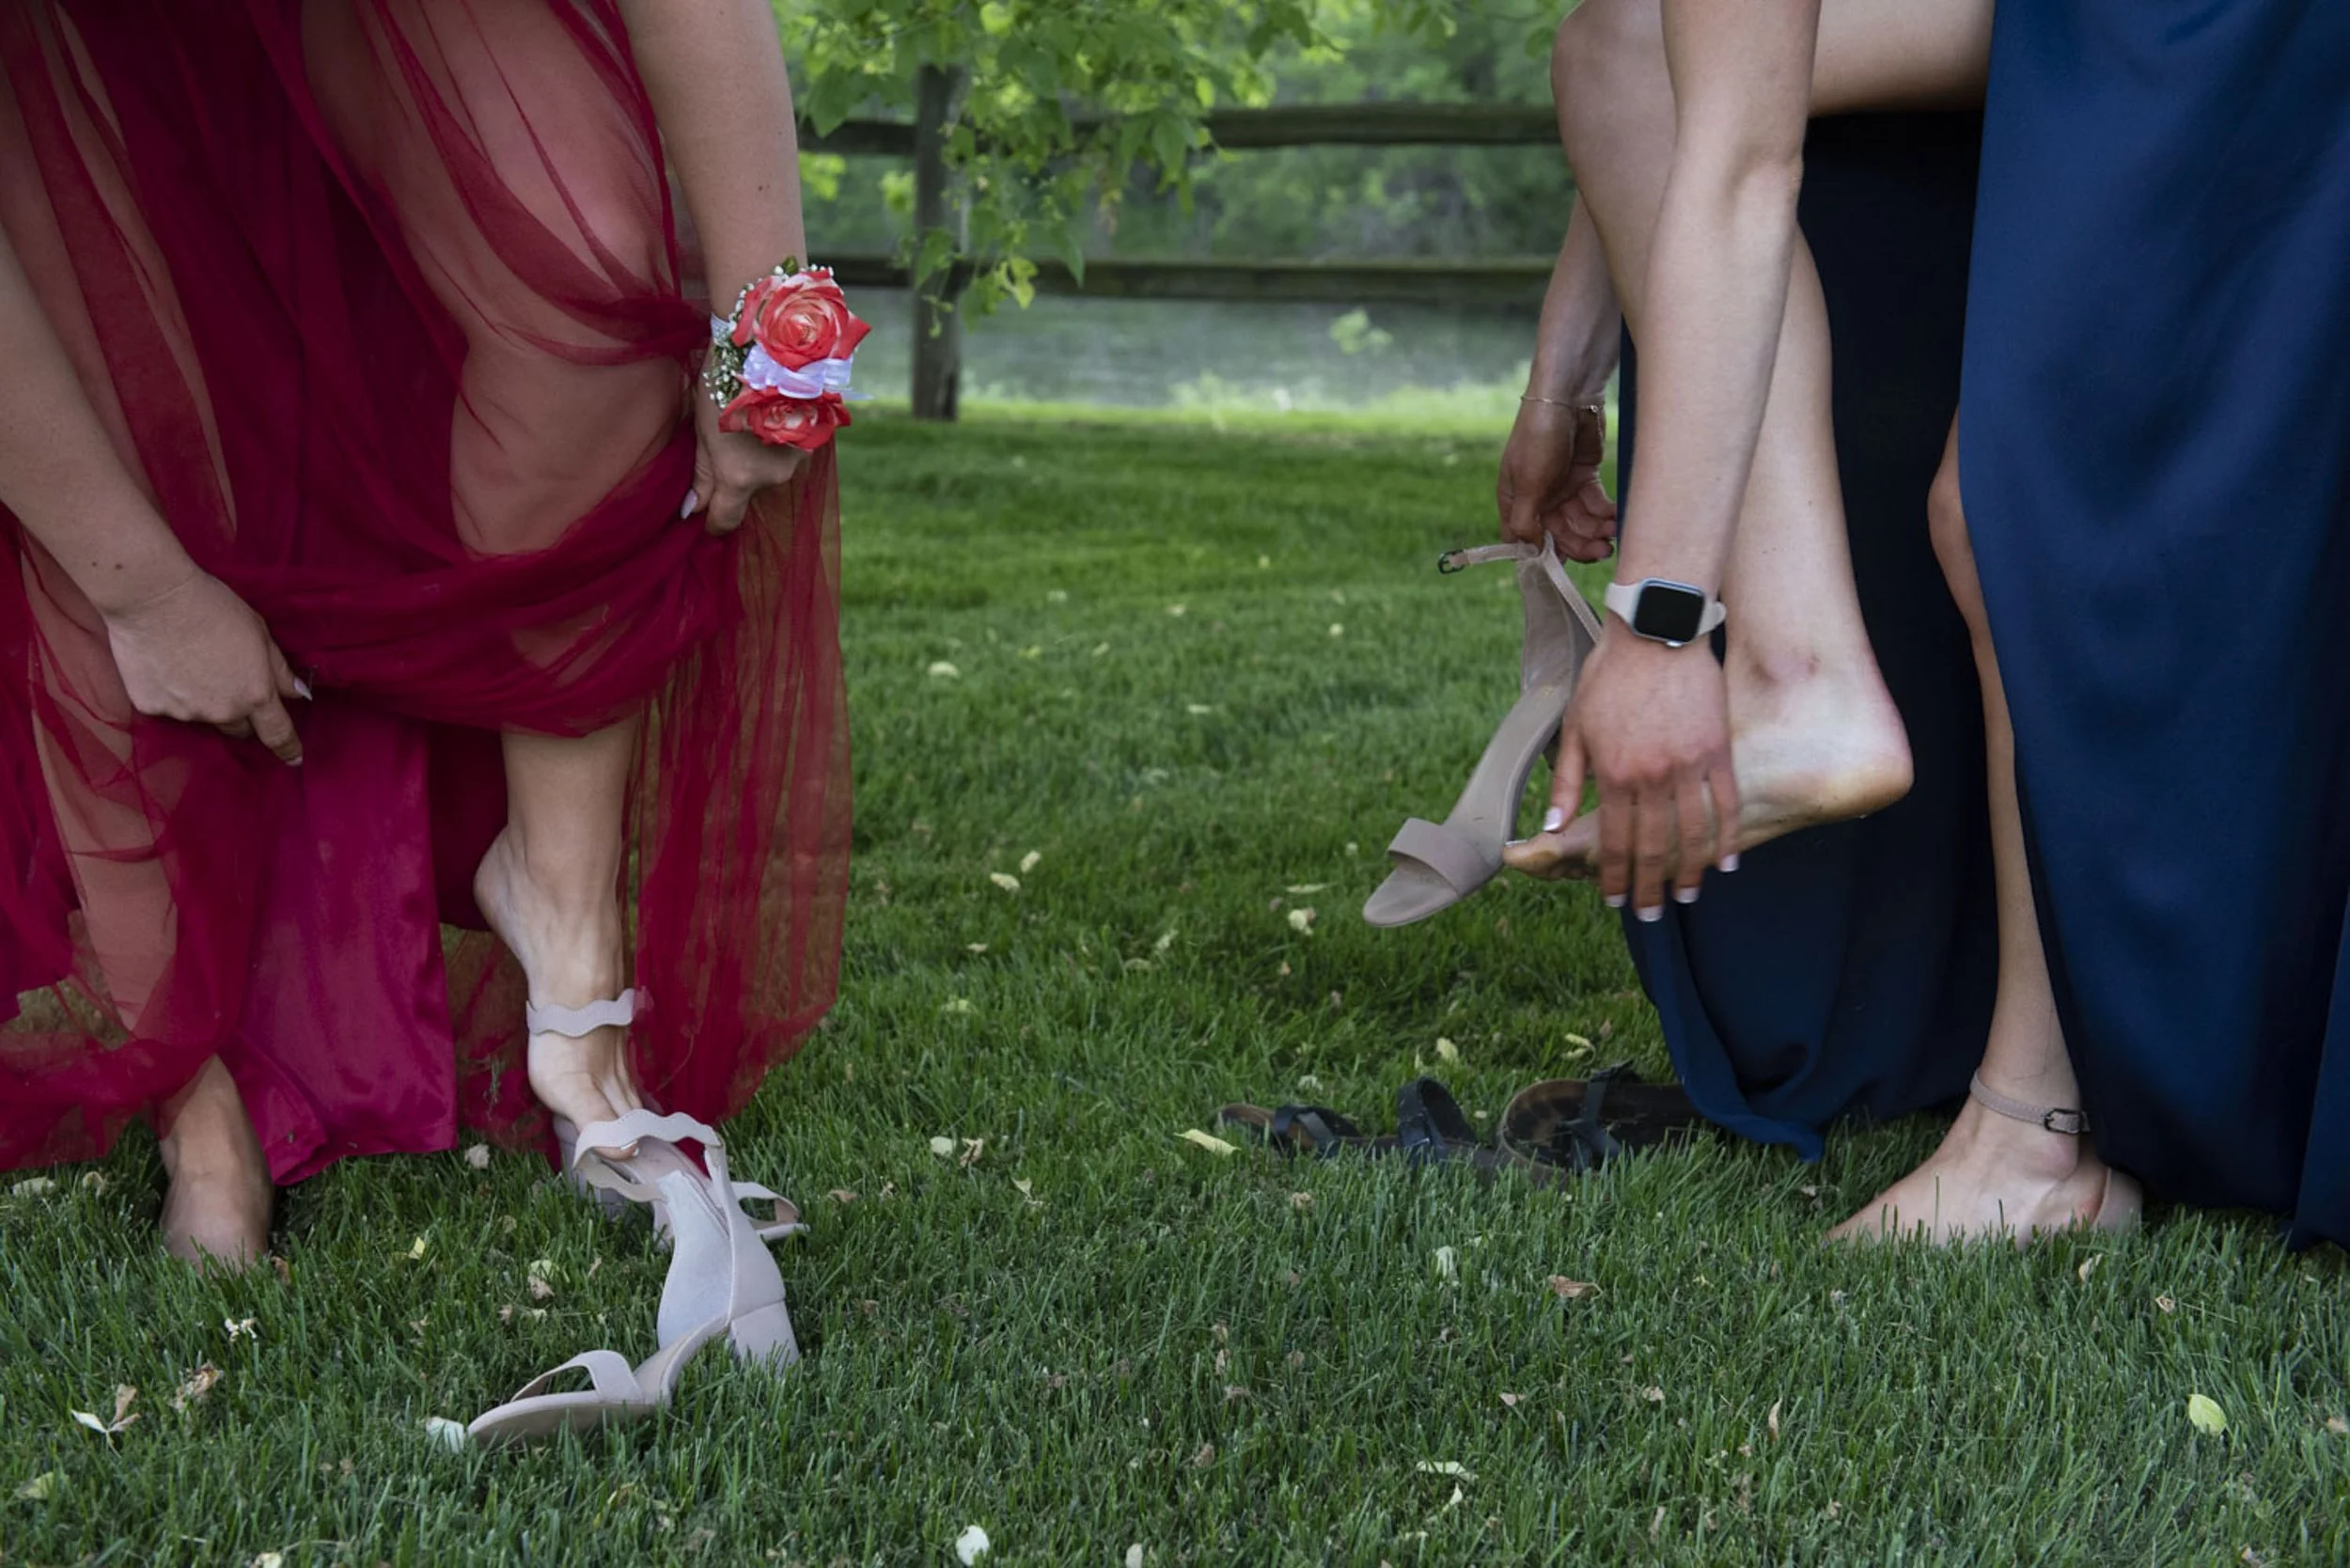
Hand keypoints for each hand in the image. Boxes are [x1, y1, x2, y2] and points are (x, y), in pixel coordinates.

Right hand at [101, 571, 306, 764]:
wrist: (153, 597)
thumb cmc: (213, 607)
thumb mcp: (259, 633)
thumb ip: (279, 670)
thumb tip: (297, 694)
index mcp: (256, 694)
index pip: (278, 733)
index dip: (289, 748)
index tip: (294, 759)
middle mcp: (222, 711)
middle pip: (239, 729)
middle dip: (241, 715)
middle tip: (229, 684)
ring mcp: (184, 713)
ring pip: (202, 717)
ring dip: (203, 701)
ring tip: (191, 664)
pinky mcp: (151, 707)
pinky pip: (168, 707)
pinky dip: (170, 693)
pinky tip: (164, 664)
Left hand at [682, 390, 807, 534]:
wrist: (768, 345)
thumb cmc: (724, 384)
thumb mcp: (703, 430)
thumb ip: (702, 474)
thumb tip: (692, 510)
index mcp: (741, 477)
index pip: (726, 519)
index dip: (712, 522)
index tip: (703, 515)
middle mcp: (773, 477)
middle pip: (750, 493)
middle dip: (736, 477)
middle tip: (725, 441)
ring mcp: (797, 460)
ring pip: (771, 473)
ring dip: (758, 459)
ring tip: (749, 423)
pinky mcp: (812, 442)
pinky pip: (788, 454)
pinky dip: (777, 443)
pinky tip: (769, 417)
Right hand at [1497, 397, 1615, 561]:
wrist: (1568, 396)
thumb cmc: (1538, 437)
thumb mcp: (1527, 482)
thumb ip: (1526, 520)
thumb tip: (1531, 551)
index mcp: (1515, 501)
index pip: (1523, 539)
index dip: (1541, 555)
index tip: (1563, 566)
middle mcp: (1537, 499)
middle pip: (1559, 535)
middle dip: (1580, 545)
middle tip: (1601, 551)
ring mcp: (1562, 489)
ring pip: (1581, 523)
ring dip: (1597, 531)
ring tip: (1613, 532)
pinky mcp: (1585, 479)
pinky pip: (1596, 506)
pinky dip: (1606, 514)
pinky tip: (1617, 517)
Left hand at [1535, 624, 1737, 915]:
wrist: (1655, 633)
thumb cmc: (1609, 679)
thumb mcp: (1576, 729)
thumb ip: (1568, 783)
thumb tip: (1552, 827)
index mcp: (1614, 774)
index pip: (1615, 841)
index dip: (1615, 875)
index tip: (1615, 900)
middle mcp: (1652, 777)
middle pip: (1653, 847)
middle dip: (1649, 886)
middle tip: (1648, 914)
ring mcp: (1689, 765)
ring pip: (1692, 833)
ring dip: (1688, 871)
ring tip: (1685, 896)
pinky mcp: (1717, 750)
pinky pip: (1725, 803)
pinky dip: (1726, 835)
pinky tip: (1726, 861)